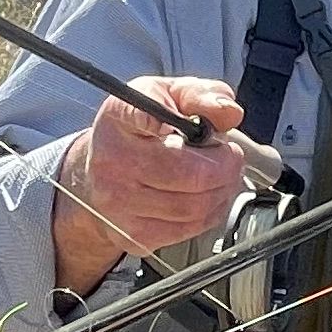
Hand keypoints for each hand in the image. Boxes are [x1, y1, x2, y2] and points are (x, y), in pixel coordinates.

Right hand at [49, 77, 250, 294]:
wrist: (102, 170)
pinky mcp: (133, 235)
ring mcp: (118, 204)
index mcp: (118, 119)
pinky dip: (211, 213)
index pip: (139, 115)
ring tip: (221, 175)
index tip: (192, 123)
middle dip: (226, 165)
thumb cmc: (140, 128)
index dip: (171, 118)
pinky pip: (190, 229)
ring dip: (223, 190)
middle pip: (191, 173)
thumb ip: (201, 95)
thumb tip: (229, 113)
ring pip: (195, 206)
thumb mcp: (167, 95)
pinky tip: (208, 196)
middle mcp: (111, 163)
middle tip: (230, 156)